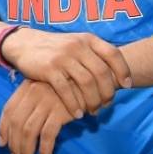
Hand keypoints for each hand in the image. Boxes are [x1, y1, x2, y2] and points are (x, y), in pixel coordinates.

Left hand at [0, 79, 74, 153]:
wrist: (87, 82)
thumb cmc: (65, 89)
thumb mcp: (43, 89)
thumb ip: (29, 102)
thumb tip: (15, 128)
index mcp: (26, 87)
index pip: (8, 110)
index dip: (3, 129)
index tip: (2, 144)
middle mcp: (33, 93)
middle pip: (17, 124)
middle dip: (14, 146)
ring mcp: (46, 102)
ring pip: (29, 132)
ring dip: (26, 152)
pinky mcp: (60, 111)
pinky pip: (48, 135)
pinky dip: (44, 151)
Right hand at [2, 28, 131, 117]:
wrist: (25, 44)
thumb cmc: (56, 49)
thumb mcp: (77, 44)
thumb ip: (94, 56)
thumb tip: (117, 76)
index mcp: (87, 39)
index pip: (113, 54)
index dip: (123, 71)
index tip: (127, 86)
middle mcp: (77, 46)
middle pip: (102, 72)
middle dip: (108, 92)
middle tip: (107, 105)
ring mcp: (62, 57)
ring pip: (87, 83)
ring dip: (93, 101)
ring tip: (93, 111)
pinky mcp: (48, 69)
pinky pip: (66, 90)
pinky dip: (74, 104)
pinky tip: (77, 113)